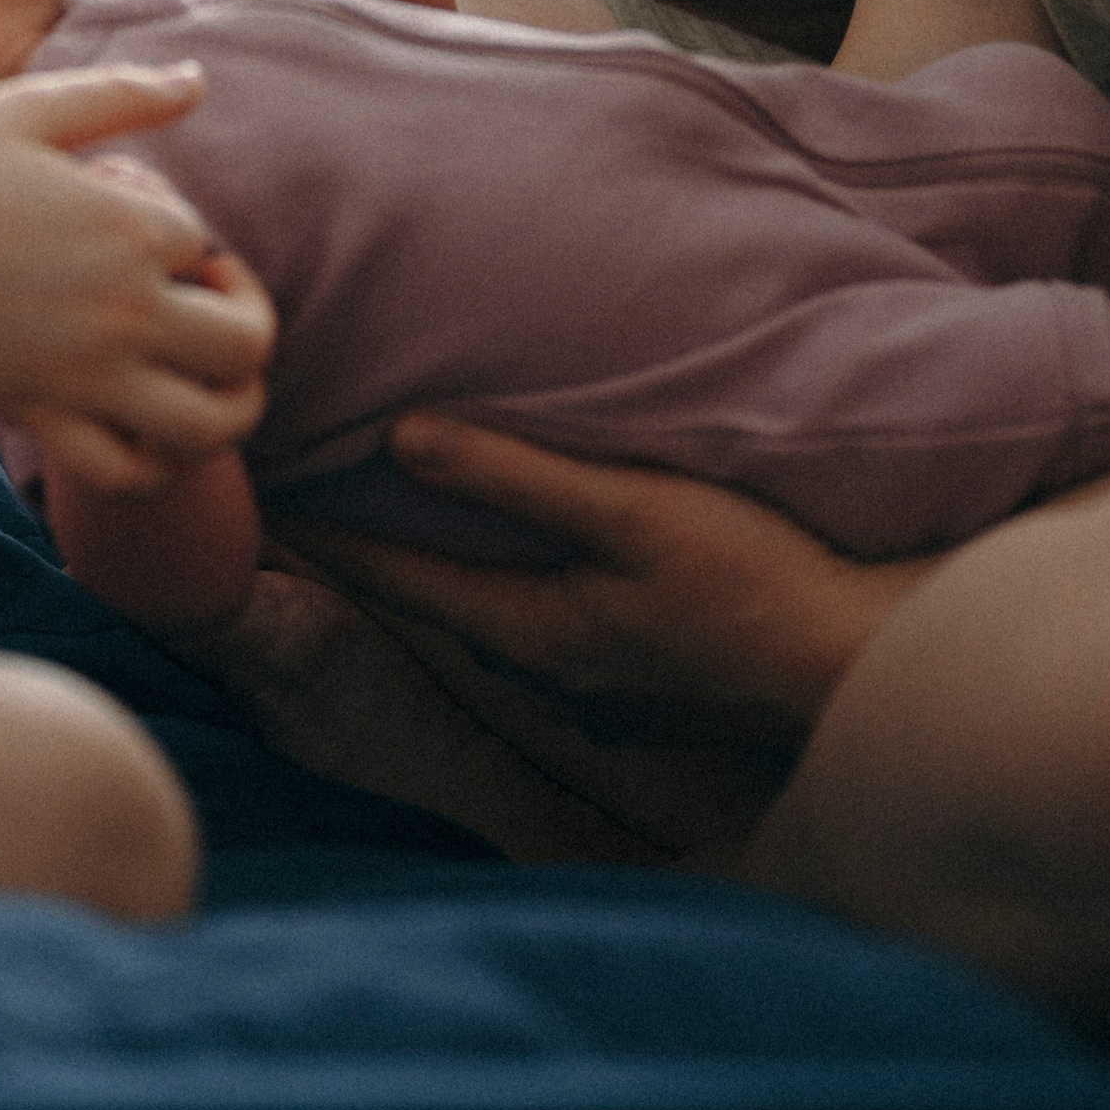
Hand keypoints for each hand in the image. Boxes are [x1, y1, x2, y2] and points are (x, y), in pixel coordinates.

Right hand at [0, 64, 273, 487]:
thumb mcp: (28, 110)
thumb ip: (124, 94)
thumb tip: (198, 80)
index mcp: (128, 227)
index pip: (205, 238)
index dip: (174, 228)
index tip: (118, 215)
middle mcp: (125, 310)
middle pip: (247, 340)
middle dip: (242, 317)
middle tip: (191, 296)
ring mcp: (87, 374)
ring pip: (212, 423)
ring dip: (228, 400)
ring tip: (191, 369)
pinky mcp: (44, 416)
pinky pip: (129, 470)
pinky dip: (157, 460)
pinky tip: (139, 420)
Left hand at [276, 415, 923, 748]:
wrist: (860, 657)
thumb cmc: (756, 580)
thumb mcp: (635, 511)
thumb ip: (520, 477)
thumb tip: (403, 439)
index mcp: (530, 627)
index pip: (393, 574)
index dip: (322, 532)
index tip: (249, 497)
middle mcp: (544, 661)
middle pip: (425, 592)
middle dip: (361, 543)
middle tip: (295, 489)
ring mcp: (591, 670)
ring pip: (480, 601)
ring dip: (430, 554)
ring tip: (381, 501)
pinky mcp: (635, 662)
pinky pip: (535, 606)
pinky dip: (497, 566)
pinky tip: (509, 540)